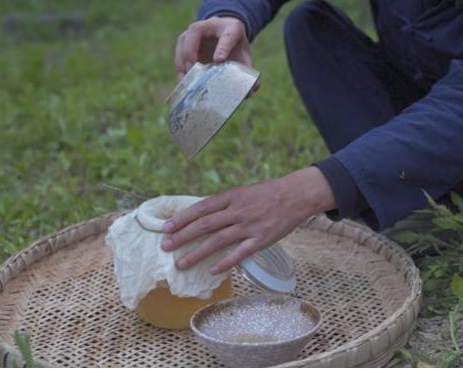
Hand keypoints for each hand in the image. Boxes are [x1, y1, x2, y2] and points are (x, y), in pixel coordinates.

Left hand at [160, 167, 336, 273]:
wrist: (297, 194)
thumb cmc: (268, 193)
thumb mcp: (243, 192)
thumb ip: (225, 204)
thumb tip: (202, 215)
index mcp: (232, 196)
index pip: (202, 208)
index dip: (182, 218)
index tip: (166, 227)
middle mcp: (238, 210)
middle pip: (205, 225)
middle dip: (183, 237)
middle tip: (166, 247)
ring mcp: (249, 226)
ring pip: (218, 241)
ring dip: (197, 253)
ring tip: (181, 264)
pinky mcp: (261, 239)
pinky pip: (240, 253)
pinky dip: (225, 263)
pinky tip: (212, 271)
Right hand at [173, 15, 258, 97]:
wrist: (226, 33)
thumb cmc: (235, 45)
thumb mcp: (244, 54)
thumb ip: (247, 69)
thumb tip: (252, 90)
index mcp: (231, 27)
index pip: (228, 35)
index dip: (223, 47)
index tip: (219, 60)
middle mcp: (209, 25)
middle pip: (195, 32)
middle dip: (192, 51)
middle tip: (193, 71)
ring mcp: (194, 31)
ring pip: (183, 41)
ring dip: (182, 60)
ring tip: (185, 79)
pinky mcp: (184, 40)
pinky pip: (178, 50)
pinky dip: (178, 65)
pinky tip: (181, 81)